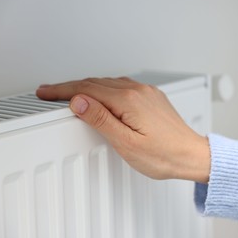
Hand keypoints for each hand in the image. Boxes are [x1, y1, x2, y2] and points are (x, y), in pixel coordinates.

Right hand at [36, 77, 210, 182]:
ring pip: (109, 83)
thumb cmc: (164, 155)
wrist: (191, 155)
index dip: (63, 90)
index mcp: (130, 100)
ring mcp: (146, 92)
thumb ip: (101, 119)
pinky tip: (100, 94)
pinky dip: (104, 88)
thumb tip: (79, 101)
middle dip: (70, 87)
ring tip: (70, 93)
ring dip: (87, 86)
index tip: (46, 92)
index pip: (87, 89)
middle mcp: (138, 91)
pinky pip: (122, 86)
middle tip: (50, 92)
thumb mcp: (126, 143)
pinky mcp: (151, 97)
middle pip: (96, 83)